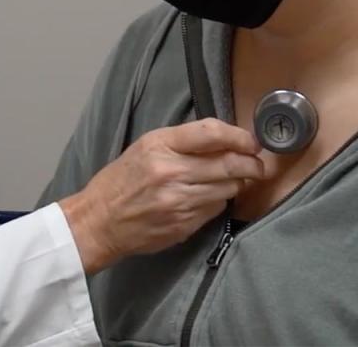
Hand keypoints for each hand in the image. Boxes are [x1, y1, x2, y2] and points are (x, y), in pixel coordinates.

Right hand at [59, 119, 264, 273]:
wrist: (99, 221)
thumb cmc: (121, 181)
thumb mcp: (145, 147)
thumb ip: (182, 142)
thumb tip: (225, 141)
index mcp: (159, 145)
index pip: (211, 133)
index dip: (239, 136)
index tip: (252, 141)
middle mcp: (171, 172)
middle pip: (229, 164)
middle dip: (251, 164)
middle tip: (258, 164)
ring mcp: (178, 201)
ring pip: (228, 188)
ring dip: (236, 184)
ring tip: (232, 180)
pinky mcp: (183, 225)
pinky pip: (215, 209)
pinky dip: (218, 201)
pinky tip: (207, 198)